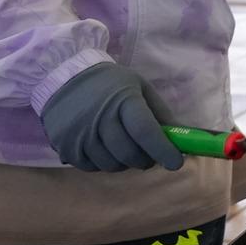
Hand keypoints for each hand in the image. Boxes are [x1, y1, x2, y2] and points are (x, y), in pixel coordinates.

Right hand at [40, 63, 185, 172]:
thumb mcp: (139, 87)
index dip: (163, 150)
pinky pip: (92, 167)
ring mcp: (79, 134)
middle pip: (129, 153)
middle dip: (146, 160)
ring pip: (112, 164)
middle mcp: (99, 118)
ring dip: (126, 163)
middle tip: (150, 156)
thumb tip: (181, 139)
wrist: (64, 77)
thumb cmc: (109, 83)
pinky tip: (106, 150)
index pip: (145, 131)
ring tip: (127, 151)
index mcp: (123, 100)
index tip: (176, 163)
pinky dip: (105, 163)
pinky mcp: (65, 146)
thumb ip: (160, 113)